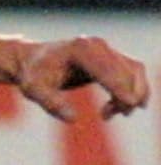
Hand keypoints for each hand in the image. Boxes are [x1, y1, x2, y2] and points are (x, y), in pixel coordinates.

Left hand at [16, 36, 149, 121]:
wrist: (31, 60)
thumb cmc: (33, 75)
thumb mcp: (34, 90)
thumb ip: (51, 104)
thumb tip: (72, 118)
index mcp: (80, 50)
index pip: (108, 70)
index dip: (120, 88)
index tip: (129, 105)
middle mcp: (96, 45)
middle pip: (126, 72)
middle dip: (126, 97)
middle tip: (106, 115)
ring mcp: (105, 49)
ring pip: (134, 72)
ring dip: (132, 95)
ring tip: (109, 113)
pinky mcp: (110, 56)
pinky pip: (133, 72)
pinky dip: (133, 90)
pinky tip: (115, 106)